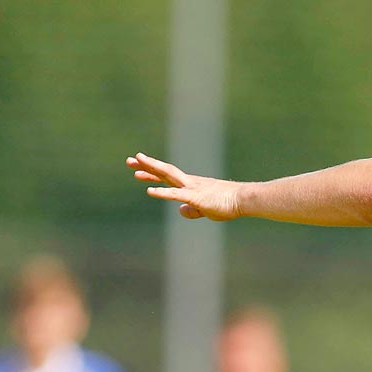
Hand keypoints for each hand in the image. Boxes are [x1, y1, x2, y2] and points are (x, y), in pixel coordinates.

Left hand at [128, 153, 242, 220]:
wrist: (242, 199)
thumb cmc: (227, 204)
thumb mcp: (205, 209)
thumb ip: (192, 210)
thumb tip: (179, 211)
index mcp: (190, 184)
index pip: (166, 177)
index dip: (151, 172)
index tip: (137, 168)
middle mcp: (188, 182)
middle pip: (163, 171)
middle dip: (146, 166)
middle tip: (129, 160)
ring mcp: (191, 188)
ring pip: (168, 176)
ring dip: (152, 169)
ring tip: (137, 163)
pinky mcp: (196, 197)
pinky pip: (176, 194)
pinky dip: (162, 193)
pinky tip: (149, 192)